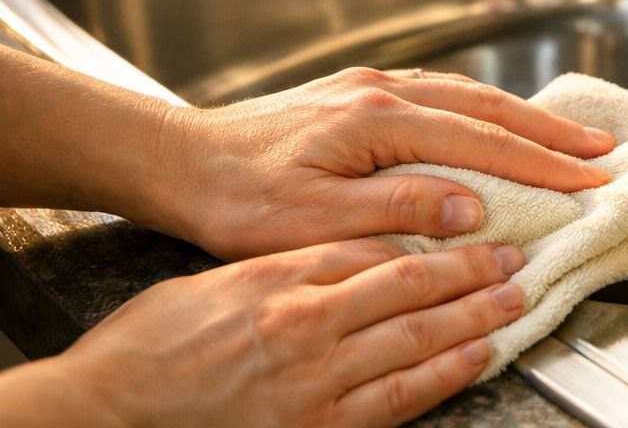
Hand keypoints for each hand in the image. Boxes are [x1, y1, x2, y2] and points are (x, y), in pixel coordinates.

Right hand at [5, 238, 526, 427]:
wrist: (104, 412)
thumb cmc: (153, 346)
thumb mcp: (225, 280)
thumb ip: (294, 264)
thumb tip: (356, 250)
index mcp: (281, 277)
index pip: (378, 244)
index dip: (435, 234)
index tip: (475, 225)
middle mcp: (304, 322)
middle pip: (411, 284)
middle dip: (472, 269)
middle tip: (516, 256)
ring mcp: (314, 379)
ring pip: (417, 337)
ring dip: (475, 316)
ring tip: (514, 299)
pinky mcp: (318, 427)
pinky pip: (399, 397)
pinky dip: (447, 375)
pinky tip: (478, 357)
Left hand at [150, 67, 615, 259]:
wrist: (177, 159)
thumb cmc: (236, 198)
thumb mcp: (314, 219)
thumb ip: (397, 209)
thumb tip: (471, 207)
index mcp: (378, 118)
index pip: (482, 141)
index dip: (543, 165)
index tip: (590, 181)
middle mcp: (383, 90)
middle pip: (488, 106)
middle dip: (551, 132)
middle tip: (604, 151)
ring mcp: (371, 84)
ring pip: (468, 93)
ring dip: (524, 116)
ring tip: (568, 136)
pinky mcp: (358, 91)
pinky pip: (442, 91)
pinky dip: (485, 106)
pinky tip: (497, 117)